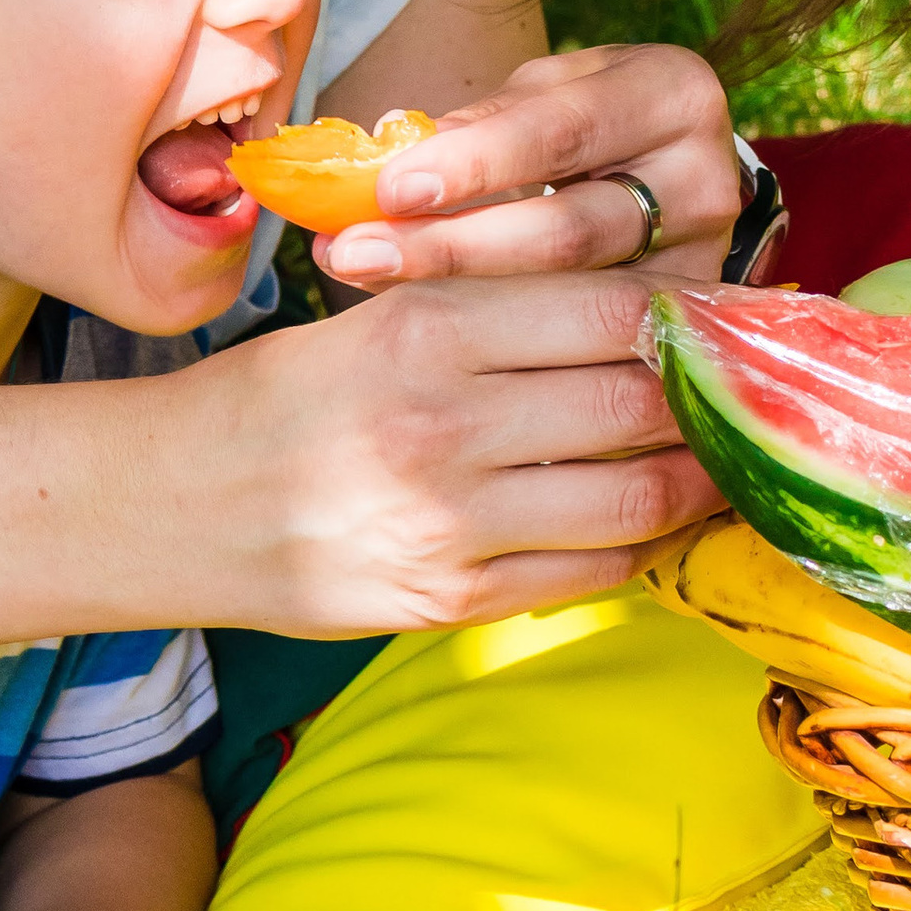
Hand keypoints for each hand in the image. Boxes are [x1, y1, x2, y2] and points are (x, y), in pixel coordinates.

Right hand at [213, 262, 718, 636]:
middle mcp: (444, 422)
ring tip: (713, 464)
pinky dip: (633, 548)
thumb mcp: (375, 318)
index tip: (725, 320)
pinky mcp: (448, 598)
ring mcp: (448, 520)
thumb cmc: (279, 398)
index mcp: (425, 328)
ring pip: (634, 499)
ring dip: (691, 483)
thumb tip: (639, 312)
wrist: (169, 503)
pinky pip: (588, 574)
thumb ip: (495, 316)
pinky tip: (638, 523)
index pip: (611, 312)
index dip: (689, 317)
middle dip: (706, 401)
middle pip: (638, 405)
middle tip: (740, 393)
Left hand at [313, 44, 739, 294]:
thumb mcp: (537, 97)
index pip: (563, 132)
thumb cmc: (577, 124)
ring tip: (366, 281)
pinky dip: (495, 334)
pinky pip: (580, 345)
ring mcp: (703, 267)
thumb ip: (475, 127)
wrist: (653, 177)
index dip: (474, 161)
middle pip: (568, 231)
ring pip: (571, 300)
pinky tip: (423, 328)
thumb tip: (381, 163)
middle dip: (450, 246)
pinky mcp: (682, 335)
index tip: (390, 188)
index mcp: (672, 94)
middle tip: (355, 253)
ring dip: (457, 296)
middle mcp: (710, 181)